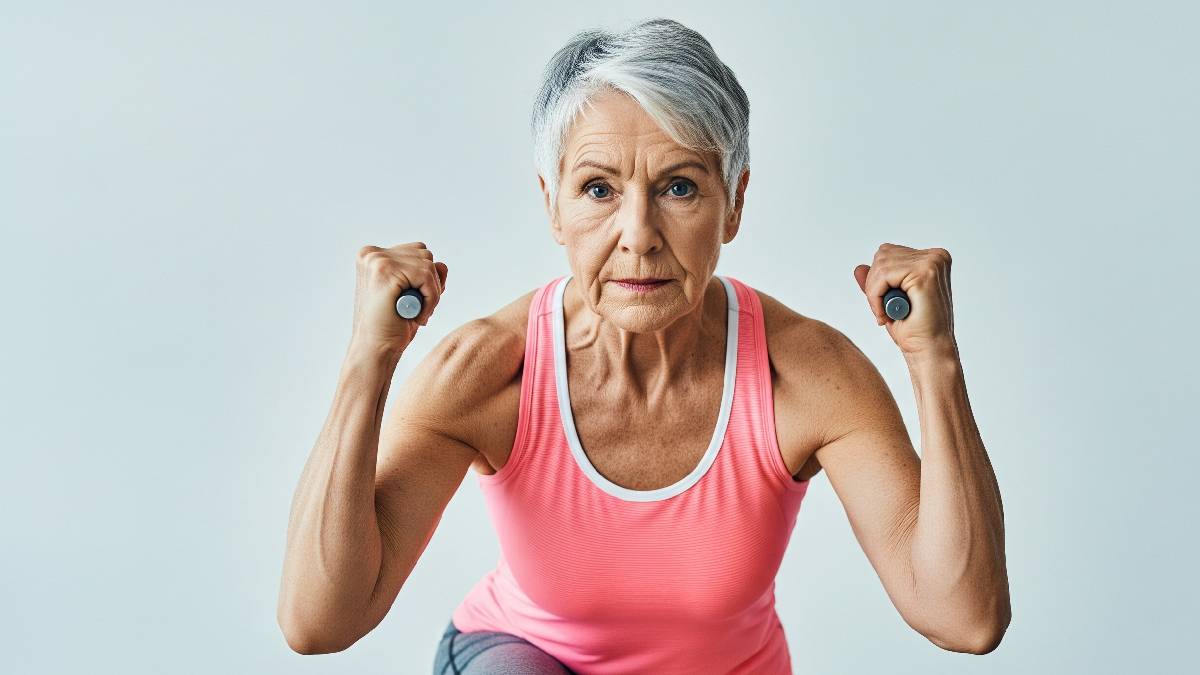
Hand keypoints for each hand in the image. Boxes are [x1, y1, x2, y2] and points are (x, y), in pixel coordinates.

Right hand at [350, 241, 448, 354]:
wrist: (375, 350)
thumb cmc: (392, 325)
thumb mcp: (413, 294)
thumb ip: (426, 275)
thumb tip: (441, 265)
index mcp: (373, 256)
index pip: (417, 252)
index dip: (425, 278)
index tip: (417, 302)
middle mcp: (372, 254)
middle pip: (424, 255)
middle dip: (430, 284)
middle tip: (417, 309)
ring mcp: (377, 259)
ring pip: (428, 265)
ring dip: (431, 293)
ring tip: (415, 312)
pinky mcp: (385, 270)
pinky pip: (426, 276)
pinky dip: (431, 298)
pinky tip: (417, 315)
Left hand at [853, 243, 956, 357]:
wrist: (929, 351)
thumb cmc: (914, 329)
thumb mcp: (889, 300)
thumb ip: (876, 282)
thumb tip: (859, 268)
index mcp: (932, 259)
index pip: (888, 253)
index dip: (878, 279)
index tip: (884, 304)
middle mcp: (935, 256)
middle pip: (883, 255)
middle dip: (874, 285)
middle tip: (883, 311)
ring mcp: (932, 262)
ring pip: (881, 265)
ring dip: (875, 293)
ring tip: (887, 313)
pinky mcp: (924, 273)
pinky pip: (883, 275)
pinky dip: (876, 296)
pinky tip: (886, 314)